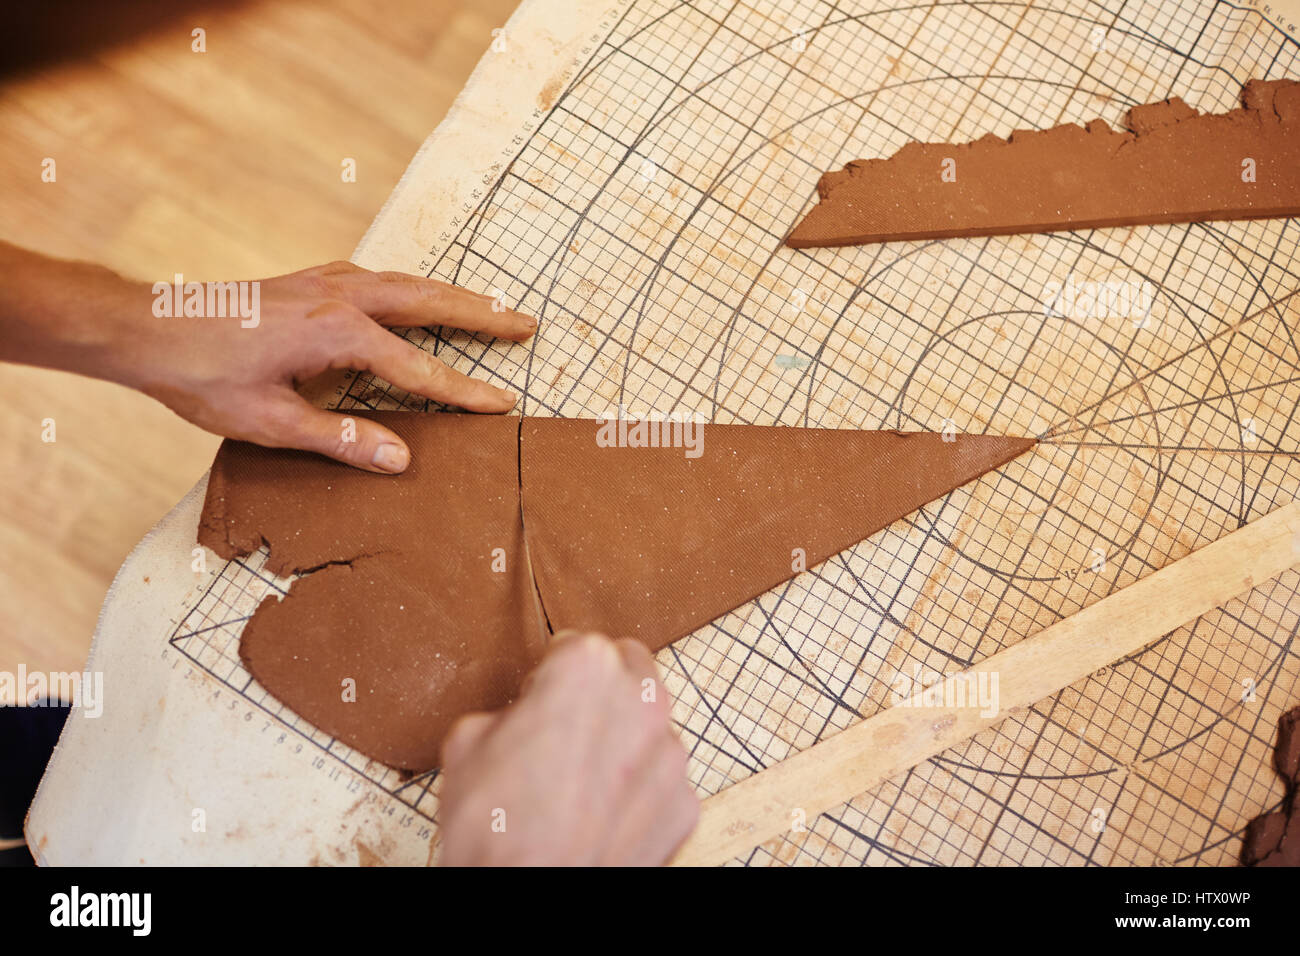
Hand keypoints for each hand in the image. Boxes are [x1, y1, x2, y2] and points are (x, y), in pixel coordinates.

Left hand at [0, 244, 536, 472]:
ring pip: (408, 282)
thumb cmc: (204, 377)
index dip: (462, 392)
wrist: (150, 327)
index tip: (502, 405)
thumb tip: (400, 460)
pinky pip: (379, 278)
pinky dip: (413, 287)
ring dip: (454, 295)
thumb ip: (342, 440)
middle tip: (526, 324)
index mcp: (339, 334)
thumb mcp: (272, 422)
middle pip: (430, 301)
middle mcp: (341, 297)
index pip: (419, 368)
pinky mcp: (311, 281)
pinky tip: (416, 297)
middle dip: (482, 315)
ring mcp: (326, 282)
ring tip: (491, 307)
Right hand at [438, 632, 698, 865]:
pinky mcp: (684, 805)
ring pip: (648, 730)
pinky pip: (661, 783)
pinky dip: (638, 793)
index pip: (574, 646)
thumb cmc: (494, 825)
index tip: (539, 697)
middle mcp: (642, 701)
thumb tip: (522, 718)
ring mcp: (670, 756)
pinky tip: (600, 814)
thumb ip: (512, 708)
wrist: (526, 894)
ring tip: (578, 782)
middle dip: (599, 694)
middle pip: (627, 673)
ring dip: (621, 743)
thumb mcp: (469, 739)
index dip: (549, 675)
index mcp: (588, 667)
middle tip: (564, 729)